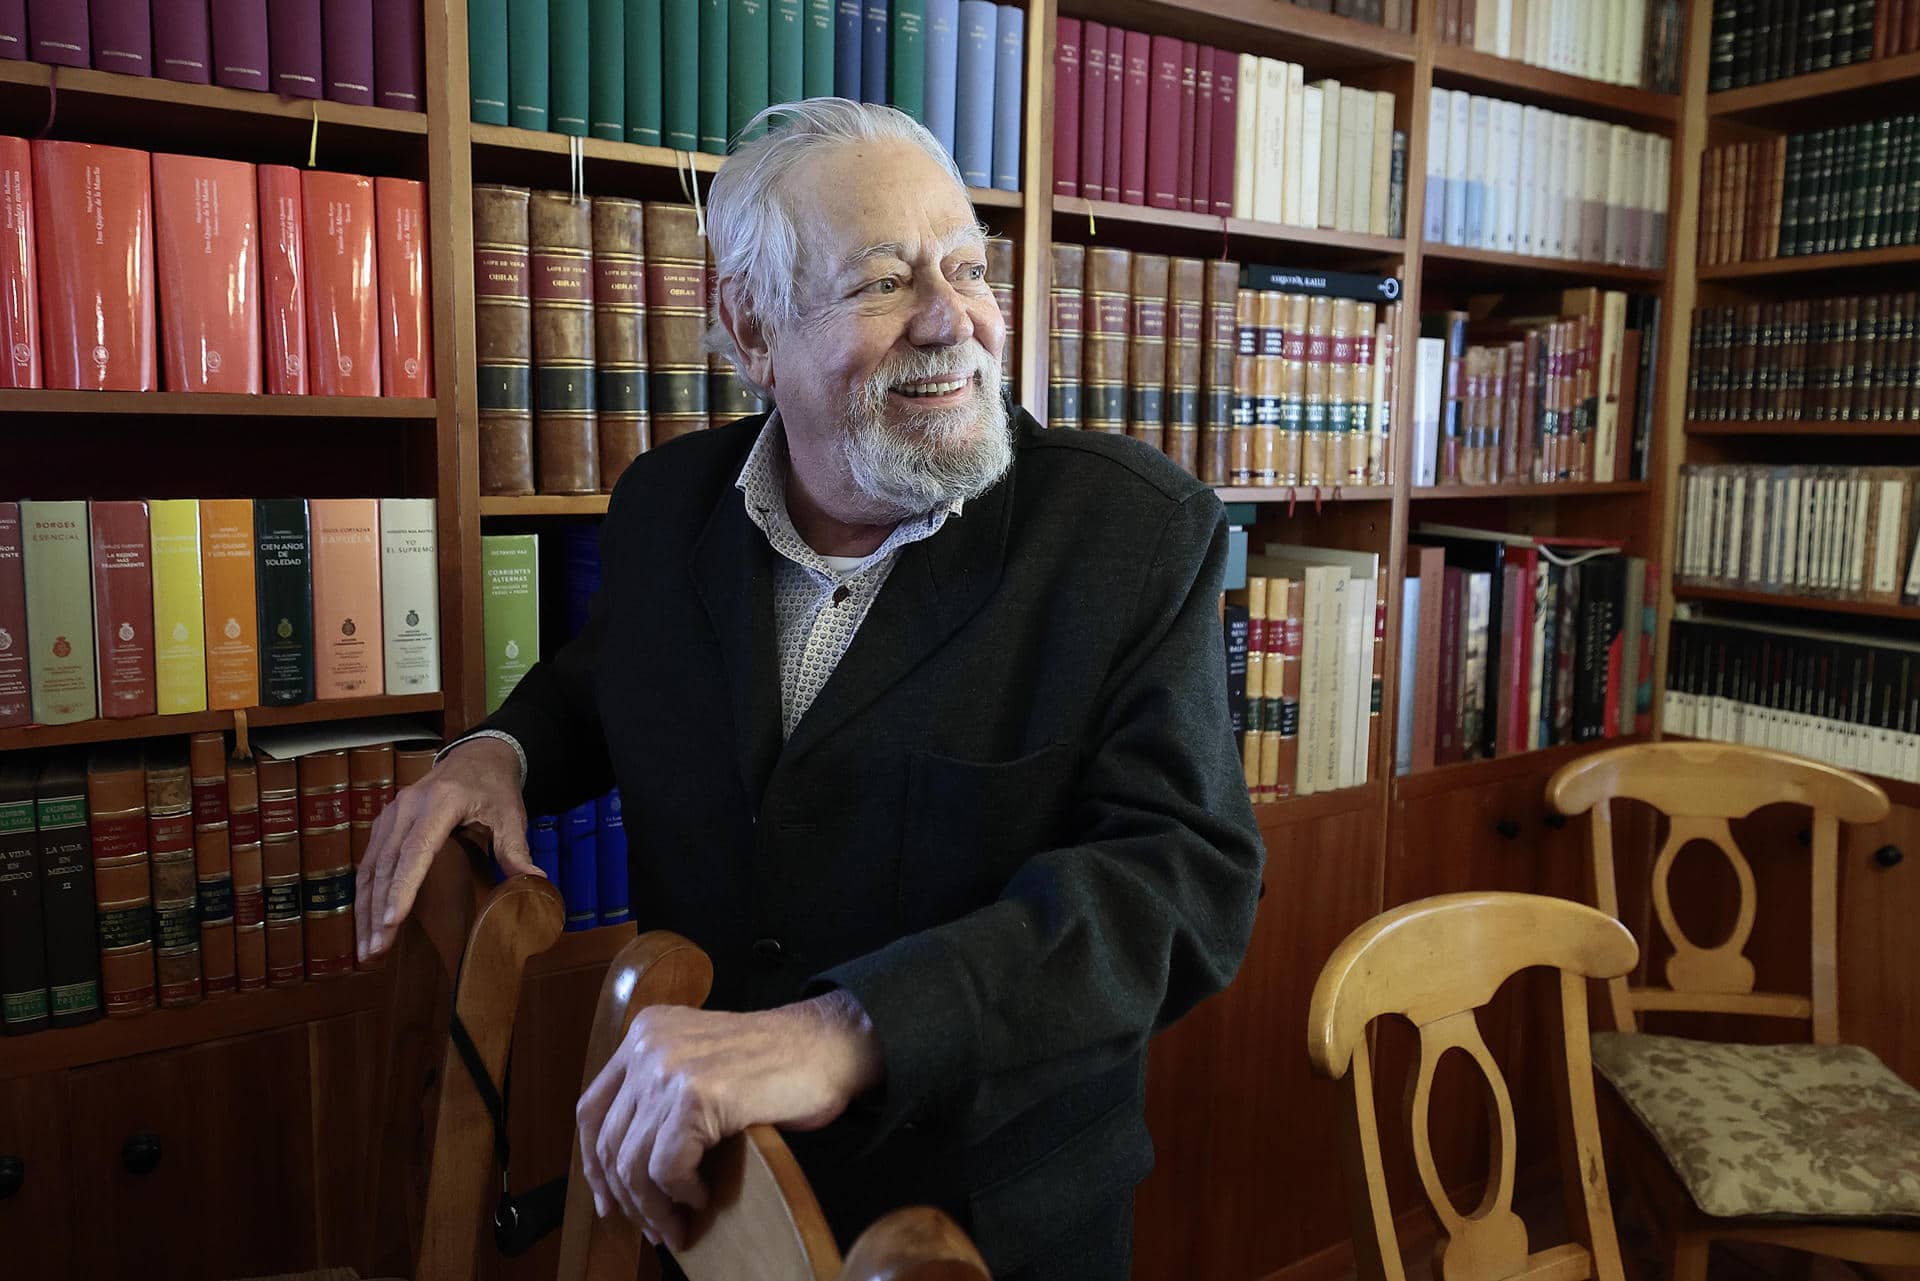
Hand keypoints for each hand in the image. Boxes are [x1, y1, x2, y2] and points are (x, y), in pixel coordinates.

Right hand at [354, 736, 540, 961]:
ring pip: (371, 866)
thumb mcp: (512, 814)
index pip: (417, 851)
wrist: (476, 756)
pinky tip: (365, 922)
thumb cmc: (494, 788)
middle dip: (378, 910)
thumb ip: (516, 848)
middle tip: (375, 950)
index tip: (391, 921)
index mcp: (441, 803)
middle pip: (387, 864)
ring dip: (365, 908)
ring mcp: (391, 813)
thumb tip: (534, 882)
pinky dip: (364, 894)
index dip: (403, 888)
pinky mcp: (384, 823)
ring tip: (367, 947)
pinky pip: (369, 861)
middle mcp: (408, 807)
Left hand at [575, 989, 883, 1249]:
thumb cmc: (779, 1064)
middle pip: (609, 1141)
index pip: (592, 1108)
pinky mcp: (696, 1094)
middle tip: (654, 1227)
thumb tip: (626, 1168)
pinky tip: (704, 1197)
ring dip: (655, 1207)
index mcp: (646, 1031)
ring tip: (680, 1224)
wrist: (831, 1046)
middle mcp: (649, 1043)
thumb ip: (662, 1093)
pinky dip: (682, 1193)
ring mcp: (670, 1066)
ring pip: (634, 1162)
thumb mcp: (703, 1063)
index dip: (594, 1164)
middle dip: (627, 1197)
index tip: (608, 1202)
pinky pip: (666, 1167)